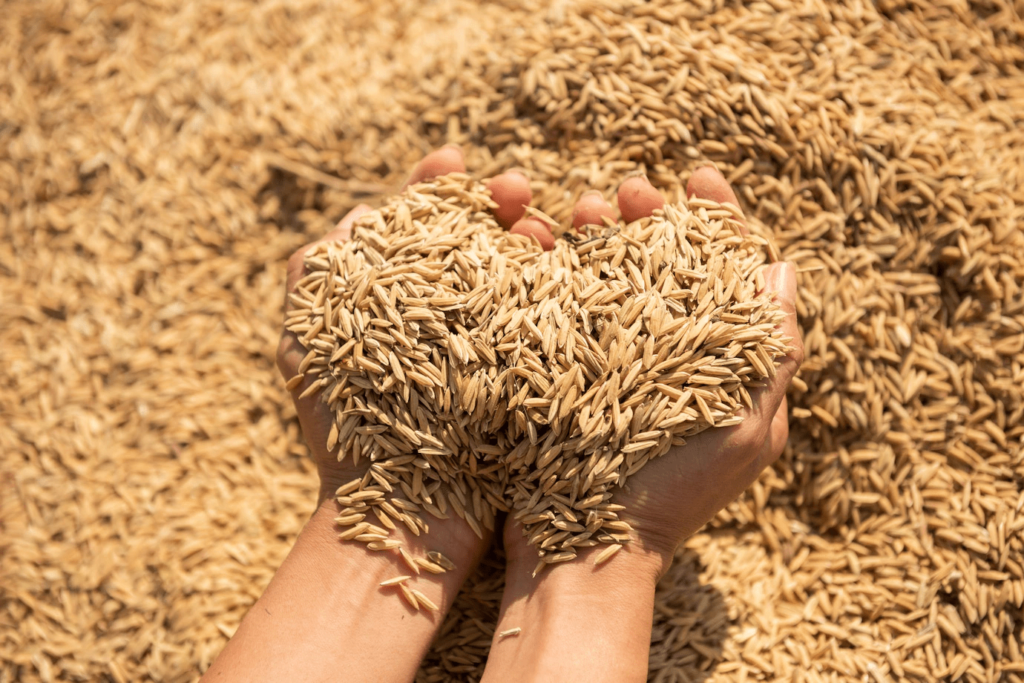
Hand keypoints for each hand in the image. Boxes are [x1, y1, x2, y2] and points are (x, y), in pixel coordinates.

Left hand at [276, 145, 535, 503]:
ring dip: (538, 239)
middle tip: (515, 191)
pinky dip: (566, 285)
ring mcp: (498, 349)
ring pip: (528, 273)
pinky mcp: (533, 377)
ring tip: (545, 231)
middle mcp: (455, 320)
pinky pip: (557, 317)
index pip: (428, 229)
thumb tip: (356, 215)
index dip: (440, 189)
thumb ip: (313, 273)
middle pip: (485, 243)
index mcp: (405, 305)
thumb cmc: (345, 430)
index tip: (454, 160)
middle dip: (501, 206)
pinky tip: (569, 265)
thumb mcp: (306, 341)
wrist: (396, 514)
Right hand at [485, 168, 803, 682]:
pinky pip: (565, 305)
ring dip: (598, 234)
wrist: (584, 551)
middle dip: (649, 217)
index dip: (717, 219)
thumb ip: (773, 354)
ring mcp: (615, 363)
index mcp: (723, 364)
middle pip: (665, 264)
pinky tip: (537, 243)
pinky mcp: (567, 371)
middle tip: (626, 192)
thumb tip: (783, 271)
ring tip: (578, 209)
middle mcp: (670, 356)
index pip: (728, 273)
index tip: (696, 176)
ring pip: (610, 277)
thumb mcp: (744, 431)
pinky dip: (557, 269)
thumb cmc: (670, 500)